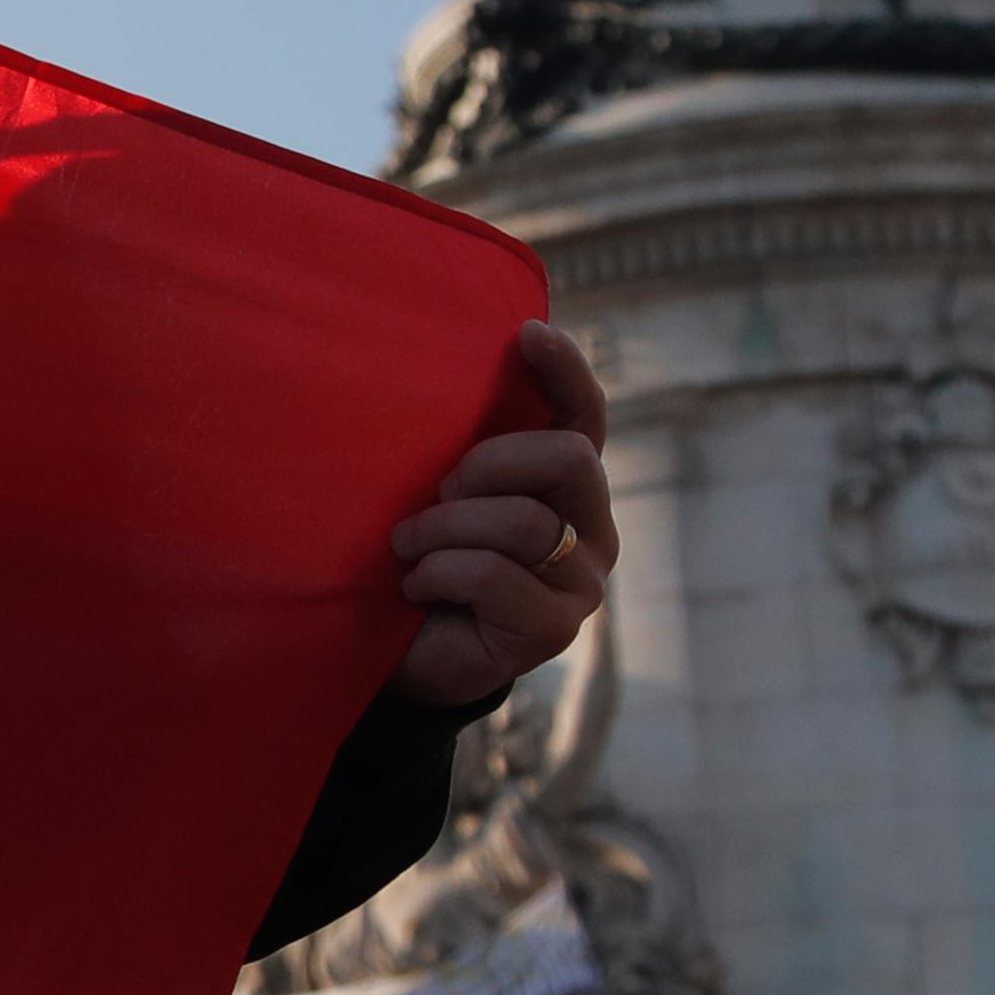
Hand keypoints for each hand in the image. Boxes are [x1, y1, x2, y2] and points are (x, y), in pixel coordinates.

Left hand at [388, 319, 614, 709]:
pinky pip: (491, 574)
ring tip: (408, 546)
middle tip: (439, 490)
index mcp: (568, 488)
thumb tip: (435, 376)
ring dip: (447, 527)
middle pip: (570, 459)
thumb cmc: (421, 563)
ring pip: (524, 522)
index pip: (586, 416)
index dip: (567, 371)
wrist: (402, 660)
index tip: (525, 334)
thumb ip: (464, 451)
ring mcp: (580, 583)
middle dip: (491, 462)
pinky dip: (440, 572)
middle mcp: (592, 531)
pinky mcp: (552, 630)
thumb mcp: (442, 495)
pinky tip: (418, 587)